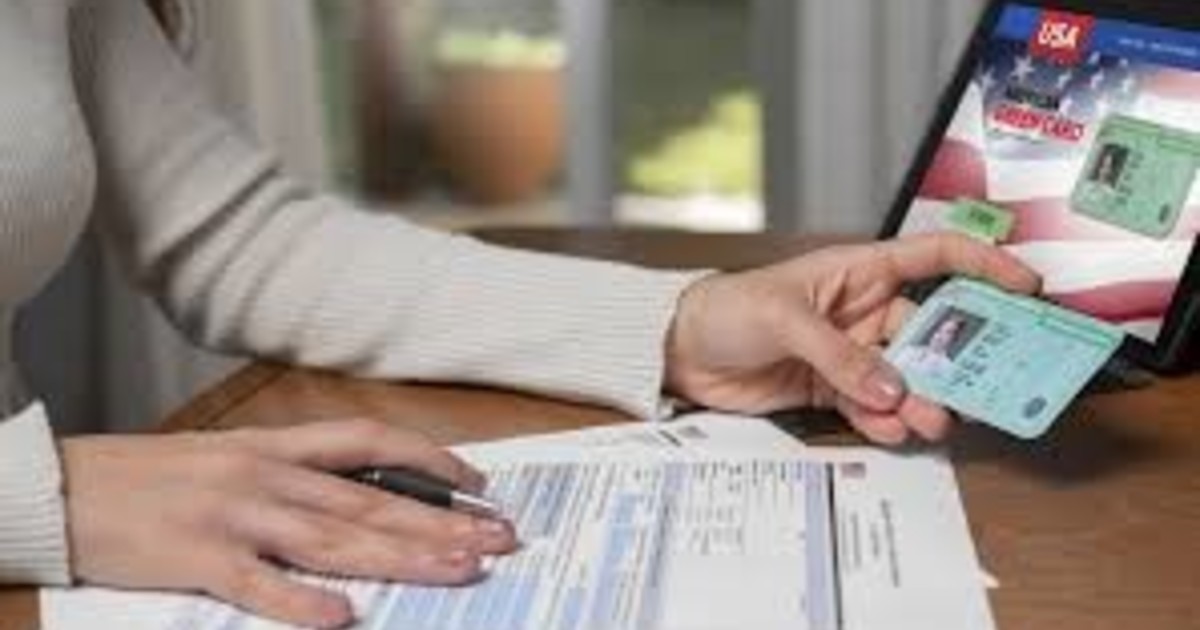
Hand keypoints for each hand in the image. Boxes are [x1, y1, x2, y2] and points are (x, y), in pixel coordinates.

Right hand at [61, 419, 517, 628]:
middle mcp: (266, 475)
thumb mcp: (232, 459)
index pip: (371, 443)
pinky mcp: (197, 558)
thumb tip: (362, 498)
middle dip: (439, 522)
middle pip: (369, 499)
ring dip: (401, 557)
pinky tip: (344, 616)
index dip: (431, 461)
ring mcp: (234, 516)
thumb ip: (294, 474)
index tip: (478, 485)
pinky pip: (257, 583)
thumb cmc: (153, 477)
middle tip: (496, 539)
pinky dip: (301, 601)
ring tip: (457, 570)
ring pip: (333, 537)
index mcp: (275, 447)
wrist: (66, 487)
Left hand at [666, 233, 1039, 443]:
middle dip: (957, 358)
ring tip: (929, 419)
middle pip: (932, 331)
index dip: (985, 265)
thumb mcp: (782, 317)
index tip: (1026, 286)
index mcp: (859, 271)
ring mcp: (852, 353)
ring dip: (922, 398)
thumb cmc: (725, 308)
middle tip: (977, 384)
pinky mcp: (833, 389)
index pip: (936, 257)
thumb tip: (889, 386)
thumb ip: (837, 354)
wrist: (680, 351)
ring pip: (907, 376)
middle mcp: (864, 311)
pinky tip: (889, 426)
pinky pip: (874, 406)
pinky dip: (885, 419)